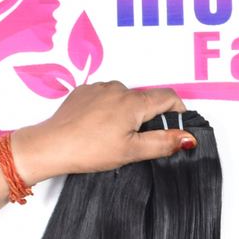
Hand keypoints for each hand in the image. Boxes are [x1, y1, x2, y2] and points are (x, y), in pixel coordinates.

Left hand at [10, 82, 196, 182]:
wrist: (51, 146)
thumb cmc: (89, 149)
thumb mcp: (133, 151)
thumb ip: (163, 142)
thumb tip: (187, 137)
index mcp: (134, 101)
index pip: (168, 97)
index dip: (178, 111)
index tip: (177, 126)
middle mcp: (118, 88)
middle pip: (146, 99)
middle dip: (149, 118)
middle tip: (139, 142)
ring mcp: (99, 88)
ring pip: (125, 99)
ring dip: (127, 114)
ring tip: (115, 137)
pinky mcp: (84, 92)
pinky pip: (105, 98)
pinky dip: (109, 111)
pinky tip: (99, 129)